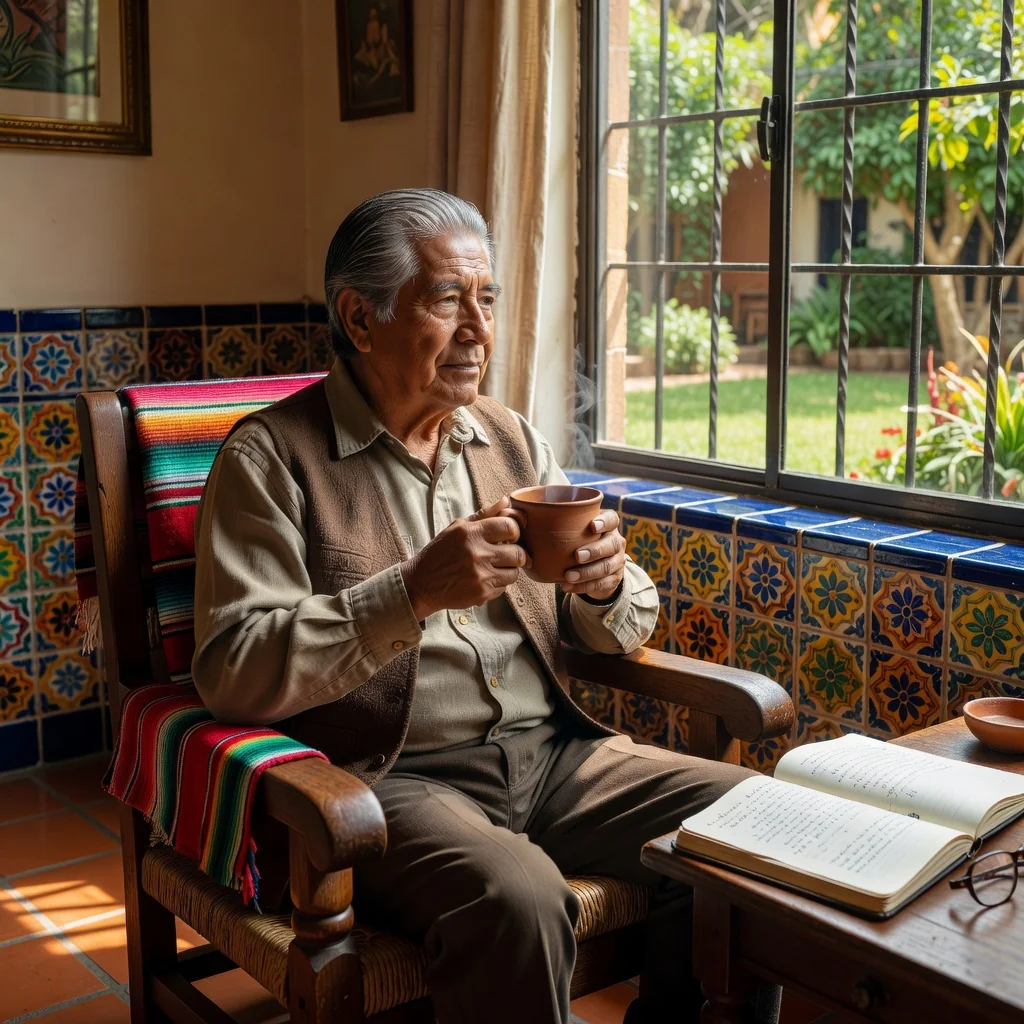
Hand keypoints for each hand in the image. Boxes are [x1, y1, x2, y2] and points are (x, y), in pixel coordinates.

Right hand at [400, 497, 527, 619]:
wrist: (422, 583)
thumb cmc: (440, 552)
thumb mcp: (457, 528)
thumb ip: (484, 515)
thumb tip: (506, 501)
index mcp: (471, 532)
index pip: (510, 527)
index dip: (515, 531)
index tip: (509, 536)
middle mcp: (477, 553)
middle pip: (518, 553)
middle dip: (517, 553)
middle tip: (508, 554)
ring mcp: (480, 575)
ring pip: (514, 572)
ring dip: (509, 570)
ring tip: (496, 567)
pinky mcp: (481, 593)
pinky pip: (504, 587)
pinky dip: (498, 584)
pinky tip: (485, 579)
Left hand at [561, 509, 625, 601]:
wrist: (596, 569)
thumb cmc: (579, 543)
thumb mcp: (575, 533)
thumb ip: (561, 527)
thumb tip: (528, 523)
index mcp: (608, 526)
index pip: (612, 519)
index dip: (604, 522)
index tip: (592, 526)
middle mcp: (616, 541)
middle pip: (612, 544)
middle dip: (594, 550)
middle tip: (577, 555)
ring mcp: (617, 561)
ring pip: (607, 566)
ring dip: (586, 572)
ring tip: (568, 576)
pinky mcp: (614, 579)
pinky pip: (601, 584)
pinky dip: (583, 586)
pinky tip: (568, 587)